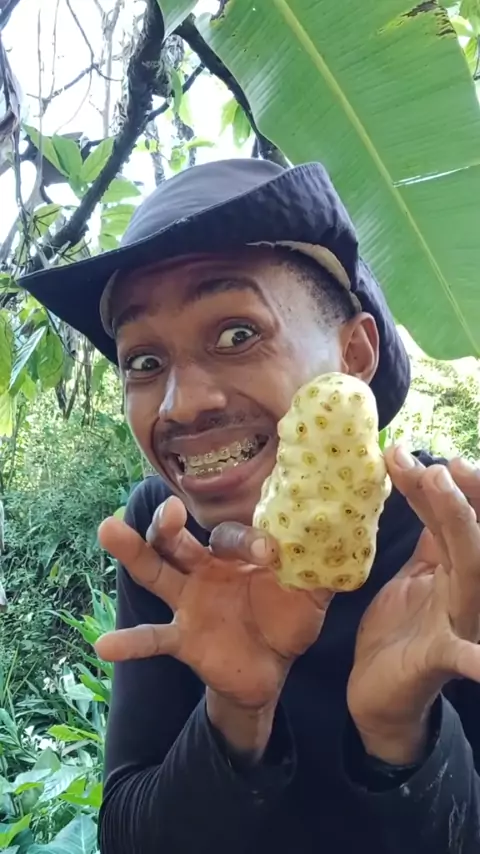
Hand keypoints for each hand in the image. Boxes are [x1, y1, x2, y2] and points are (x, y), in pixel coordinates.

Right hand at [96, 496, 331, 714]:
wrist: (272, 669)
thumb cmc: (287, 619)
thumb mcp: (310, 595)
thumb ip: (321, 568)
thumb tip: (347, 535)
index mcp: (236, 555)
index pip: (233, 536)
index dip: (248, 541)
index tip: (269, 553)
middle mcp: (206, 570)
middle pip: (179, 539)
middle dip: (169, 523)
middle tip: (166, 508)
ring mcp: (189, 602)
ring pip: (155, 572)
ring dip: (133, 551)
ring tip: (108, 528)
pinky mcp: (182, 638)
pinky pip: (152, 638)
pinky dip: (130, 642)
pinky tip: (105, 645)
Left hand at [347, 446, 479, 763]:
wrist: (380, 693)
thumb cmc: (400, 629)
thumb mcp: (415, 573)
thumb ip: (430, 535)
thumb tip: (425, 477)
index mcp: (458, 569)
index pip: (458, 518)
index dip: (446, 484)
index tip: (414, 452)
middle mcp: (468, 590)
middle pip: (474, 534)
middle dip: (463, 493)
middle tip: (440, 460)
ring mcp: (461, 624)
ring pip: (471, 568)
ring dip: (460, 524)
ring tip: (441, 483)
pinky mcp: (441, 658)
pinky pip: (462, 656)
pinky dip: (476, 659)